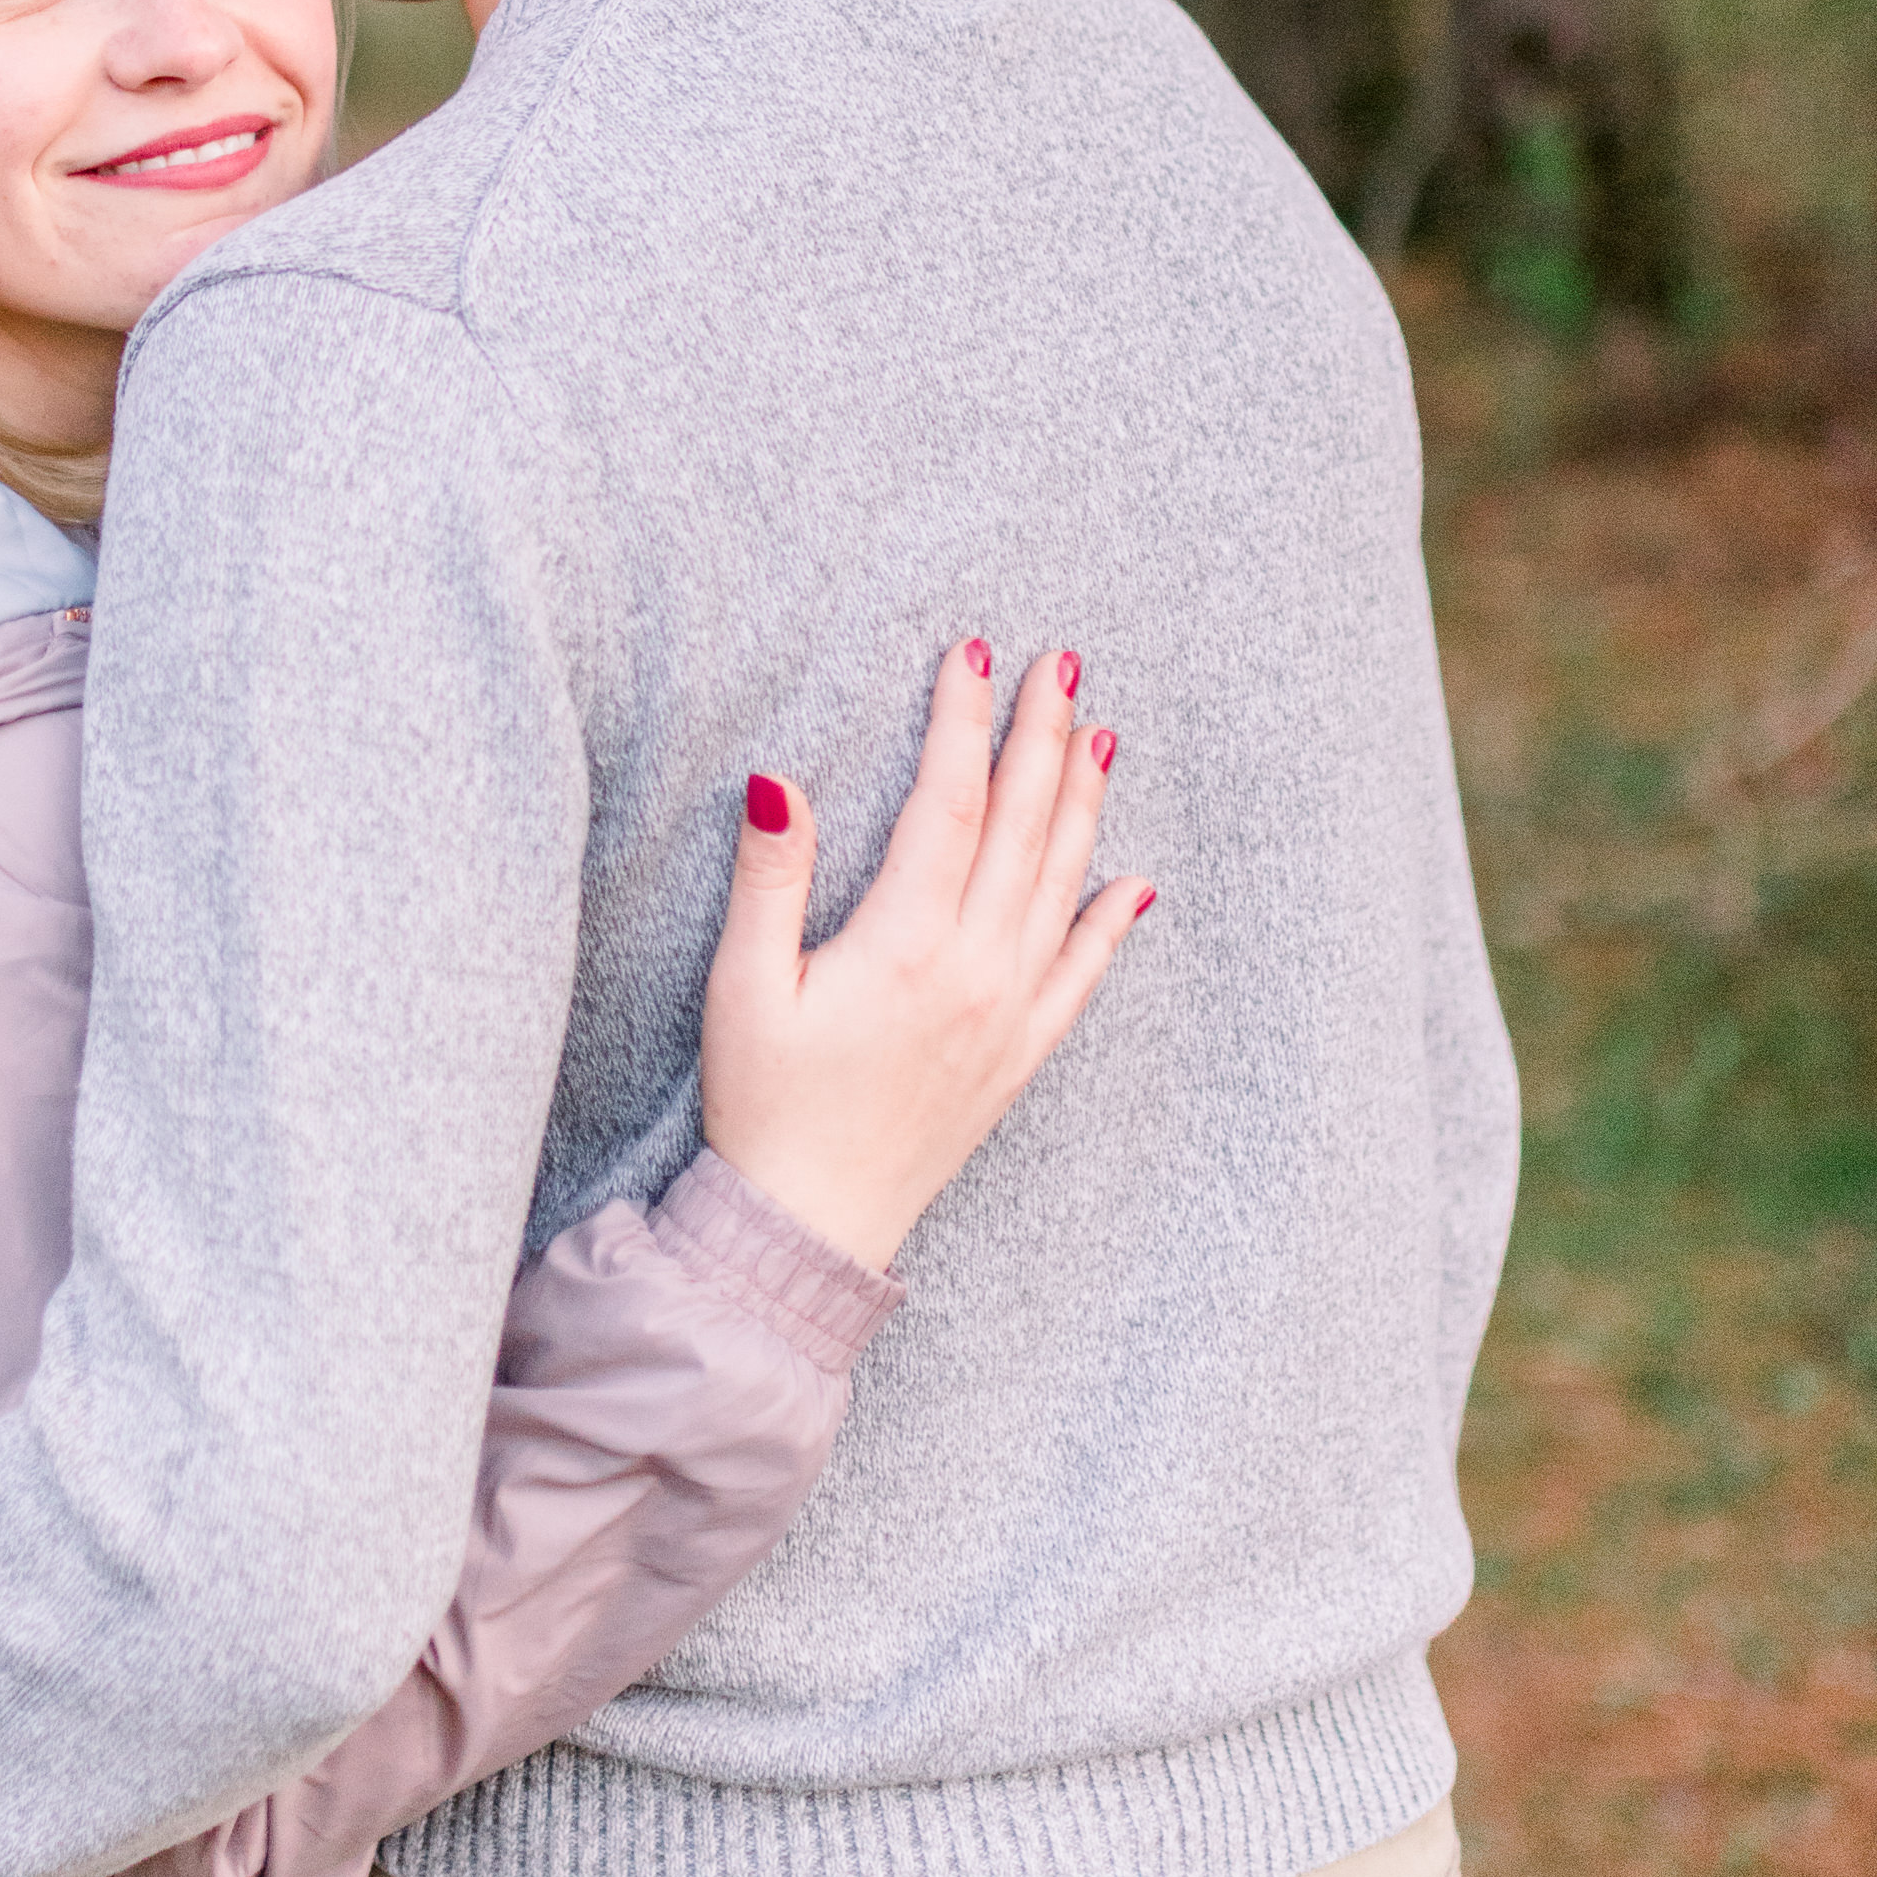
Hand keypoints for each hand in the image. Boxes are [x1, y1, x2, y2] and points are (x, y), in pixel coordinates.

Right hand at [698, 643, 1150, 1272]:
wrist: (810, 1224)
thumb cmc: (764, 1103)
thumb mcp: (745, 985)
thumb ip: (770, 878)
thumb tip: (778, 779)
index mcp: (906, 945)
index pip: (950, 802)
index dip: (963, 721)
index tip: (972, 652)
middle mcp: (975, 972)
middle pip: (1022, 829)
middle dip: (1042, 738)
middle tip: (1062, 665)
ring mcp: (1008, 1015)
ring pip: (1060, 887)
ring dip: (1082, 806)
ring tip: (1100, 737)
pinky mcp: (1019, 1056)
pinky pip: (1081, 977)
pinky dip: (1108, 924)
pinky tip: (1131, 884)